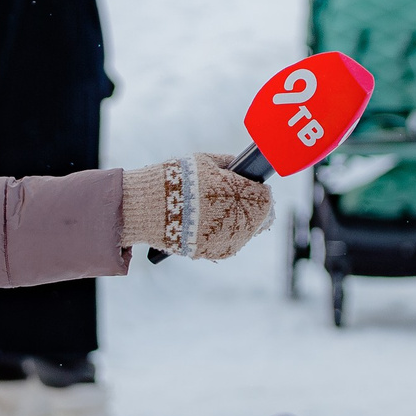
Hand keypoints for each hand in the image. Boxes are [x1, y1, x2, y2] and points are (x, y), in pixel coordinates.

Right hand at [121, 154, 273, 260]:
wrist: (148, 207)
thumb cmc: (178, 179)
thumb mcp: (205, 162)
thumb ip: (228, 164)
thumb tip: (242, 166)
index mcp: (243, 196)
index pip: (266, 197)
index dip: (258, 191)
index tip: (251, 187)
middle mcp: (241, 222)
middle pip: (260, 219)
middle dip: (251, 208)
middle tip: (235, 200)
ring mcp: (228, 241)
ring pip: (245, 233)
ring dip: (238, 223)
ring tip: (217, 211)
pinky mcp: (213, 253)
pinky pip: (227, 244)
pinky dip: (222, 235)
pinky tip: (208, 224)